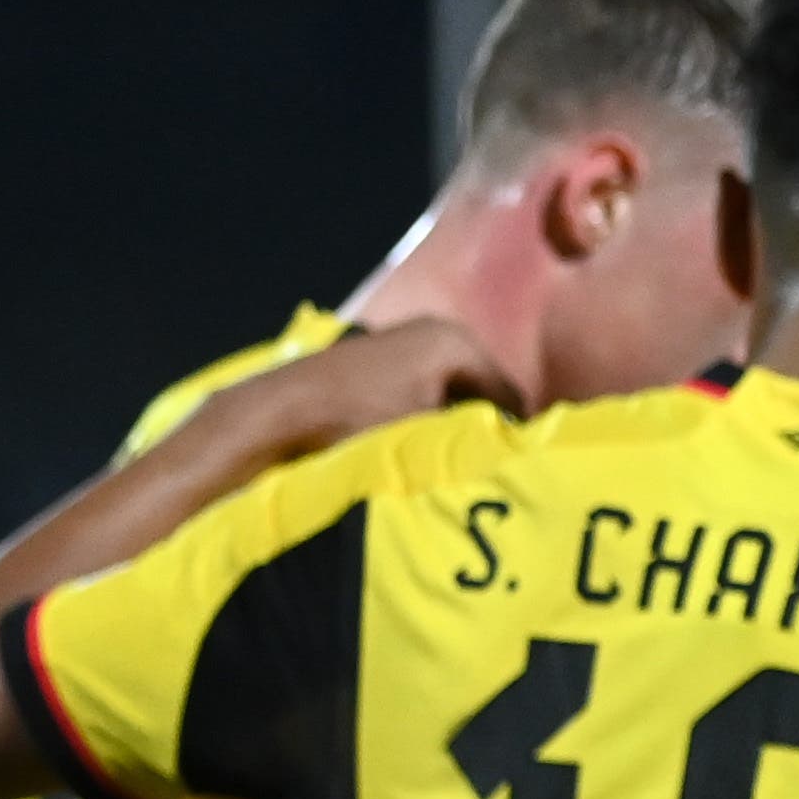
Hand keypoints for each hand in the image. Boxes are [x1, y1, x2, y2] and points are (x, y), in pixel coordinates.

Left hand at [233, 316, 521, 457]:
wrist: (281, 410)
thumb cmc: (360, 420)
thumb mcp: (428, 434)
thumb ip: (478, 439)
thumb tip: (517, 454)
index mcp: (455, 341)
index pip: (510, 394)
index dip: (516, 433)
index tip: (515, 468)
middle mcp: (435, 330)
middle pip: (481, 389)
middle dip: (485, 424)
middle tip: (486, 465)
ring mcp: (403, 340)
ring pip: (451, 390)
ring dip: (455, 421)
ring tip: (453, 458)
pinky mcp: (378, 357)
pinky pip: (423, 388)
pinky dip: (427, 413)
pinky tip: (420, 442)